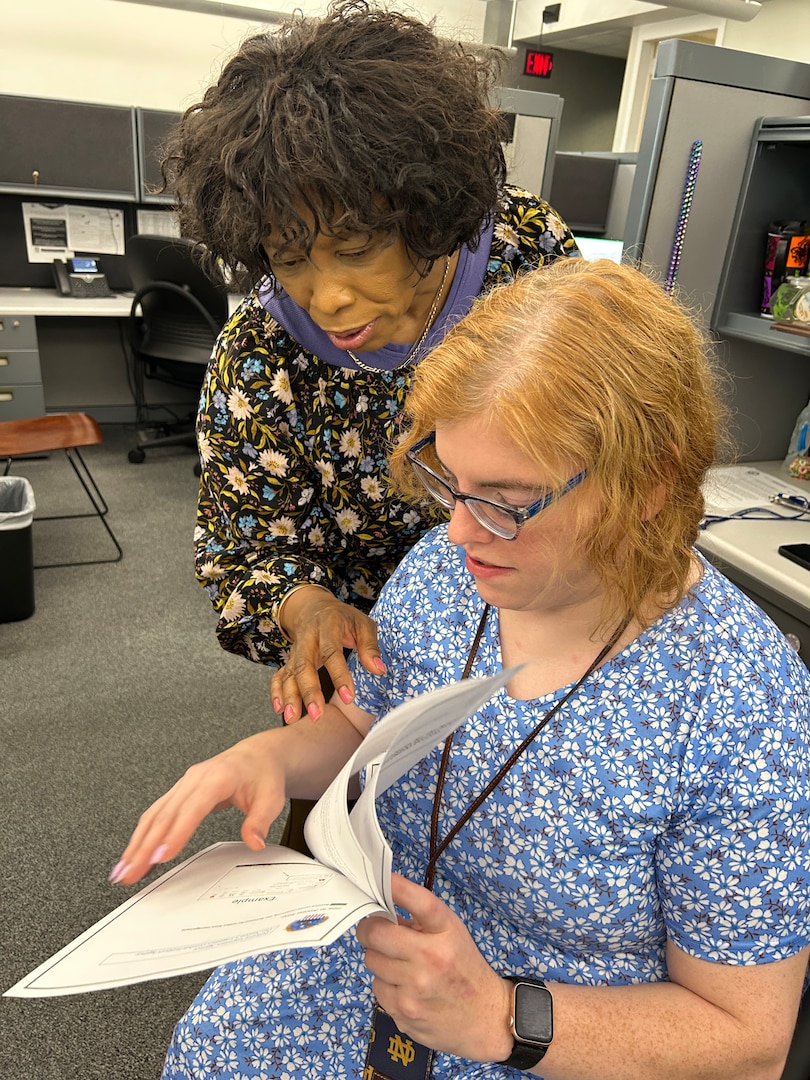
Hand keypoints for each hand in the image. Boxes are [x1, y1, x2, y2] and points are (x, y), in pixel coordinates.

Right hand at [109, 731, 285, 885]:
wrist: (256, 756)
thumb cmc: (262, 775)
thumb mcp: (271, 798)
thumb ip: (260, 821)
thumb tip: (254, 842)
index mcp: (217, 777)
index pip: (193, 808)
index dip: (175, 833)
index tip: (160, 856)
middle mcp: (194, 778)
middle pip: (165, 815)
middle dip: (145, 846)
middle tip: (130, 873)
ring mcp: (183, 784)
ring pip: (154, 815)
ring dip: (136, 843)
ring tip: (123, 870)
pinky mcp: (178, 792)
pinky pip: (156, 814)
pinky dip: (142, 835)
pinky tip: (133, 854)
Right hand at [271, 590, 384, 722]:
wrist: (315, 607)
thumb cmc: (342, 618)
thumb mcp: (362, 624)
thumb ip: (370, 646)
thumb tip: (379, 670)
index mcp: (328, 626)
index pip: (331, 652)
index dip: (339, 675)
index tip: (348, 698)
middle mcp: (307, 638)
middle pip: (304, 665)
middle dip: (309, 691)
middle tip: (316, 714)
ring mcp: (296, 650)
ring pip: (289, 673)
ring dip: (290, 696)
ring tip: (292, 718)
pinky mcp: (289, 660)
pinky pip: (279, 675)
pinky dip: (277, 692)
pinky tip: (280, 709)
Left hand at [356, 874, 512, 1062]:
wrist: (484, 1019)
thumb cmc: (464, 969)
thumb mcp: (451, 935)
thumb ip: (419, 921)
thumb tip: (379, 908)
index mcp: (446, 932)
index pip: (420, 902)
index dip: (397, 888)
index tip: (382, 878)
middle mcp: (431, 958)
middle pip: (376, 933)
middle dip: (369, 928)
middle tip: (373, 929)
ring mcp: (415, 987)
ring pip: (371, 960)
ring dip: (379, 957)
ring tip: (398, 962)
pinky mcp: (403, 1011)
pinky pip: (377, 987)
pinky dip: (385, 984)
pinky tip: (404, 987)